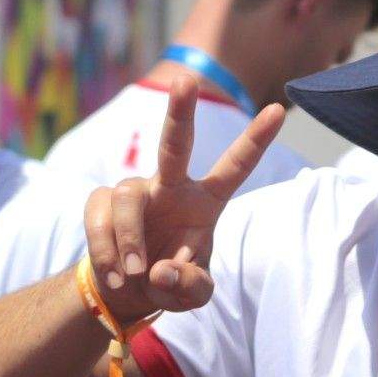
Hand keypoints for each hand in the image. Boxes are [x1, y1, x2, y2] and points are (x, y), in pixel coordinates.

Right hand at [85, 80, 284, 325]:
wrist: (125, 292)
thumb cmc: (170, 282)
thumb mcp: (192, 294)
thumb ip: (190, 286)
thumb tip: (162, 270)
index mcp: (206, 202)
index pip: (236, 167)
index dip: (256, 139)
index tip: (278, 109)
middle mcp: (171, 187)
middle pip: (174, 145)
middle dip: (180, 113)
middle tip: (185, 82)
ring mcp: (135, 190)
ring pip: (127, 198)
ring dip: (129, 241)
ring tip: (135, 276)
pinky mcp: (101, 201)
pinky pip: (99, 219)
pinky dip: (107, 253)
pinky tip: (118, 277)